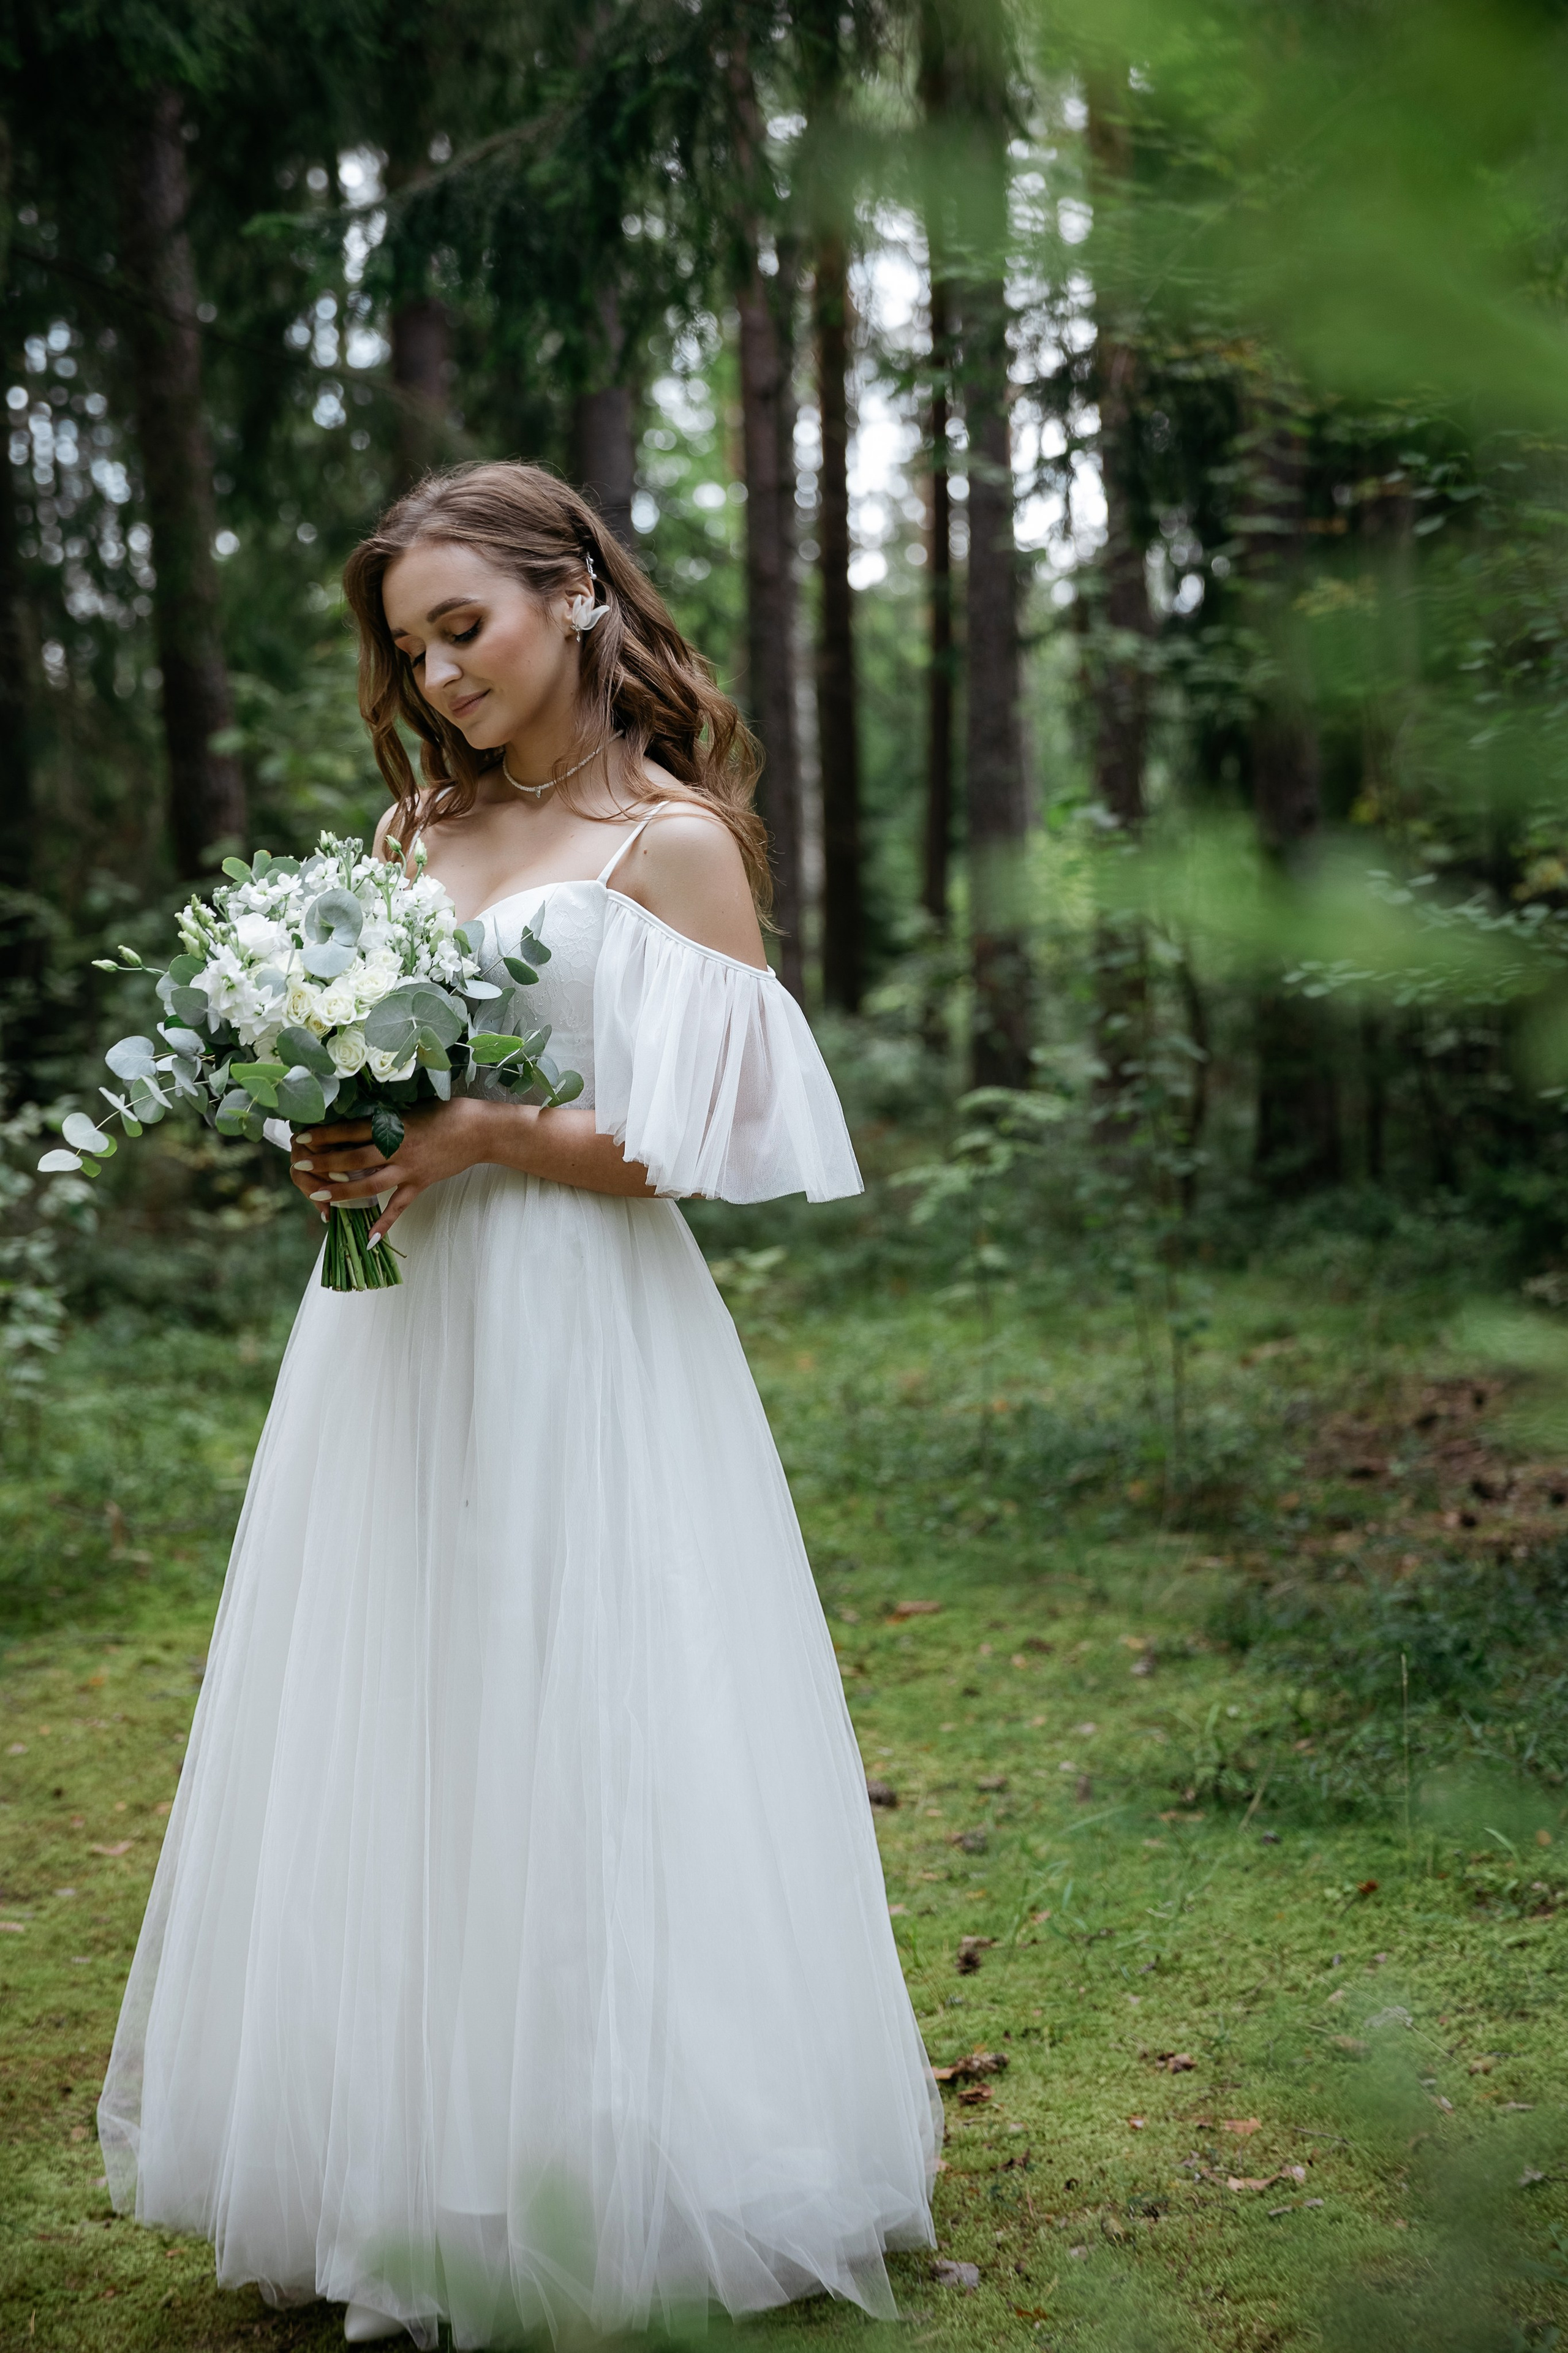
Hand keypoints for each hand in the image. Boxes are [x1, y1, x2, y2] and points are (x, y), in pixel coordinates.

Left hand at [289, 1098, 501, 1241]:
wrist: (479, 1130)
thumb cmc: (446, 1112)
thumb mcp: (412, 1108)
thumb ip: (387, 1118)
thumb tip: (359, 1121)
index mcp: (394, 1125)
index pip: (351, 1130)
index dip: (325, 1134)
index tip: (302, 1136)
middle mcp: (398, 1148)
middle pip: (353, 1158)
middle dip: (324, 1162)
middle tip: (299, 1164)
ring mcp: (409, 1169)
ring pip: (369, 1183)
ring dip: (341, 1192)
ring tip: (317, 1196)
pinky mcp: (421, 1183)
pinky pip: (400, 1206)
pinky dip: (385, 1223)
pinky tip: (369, 1239)